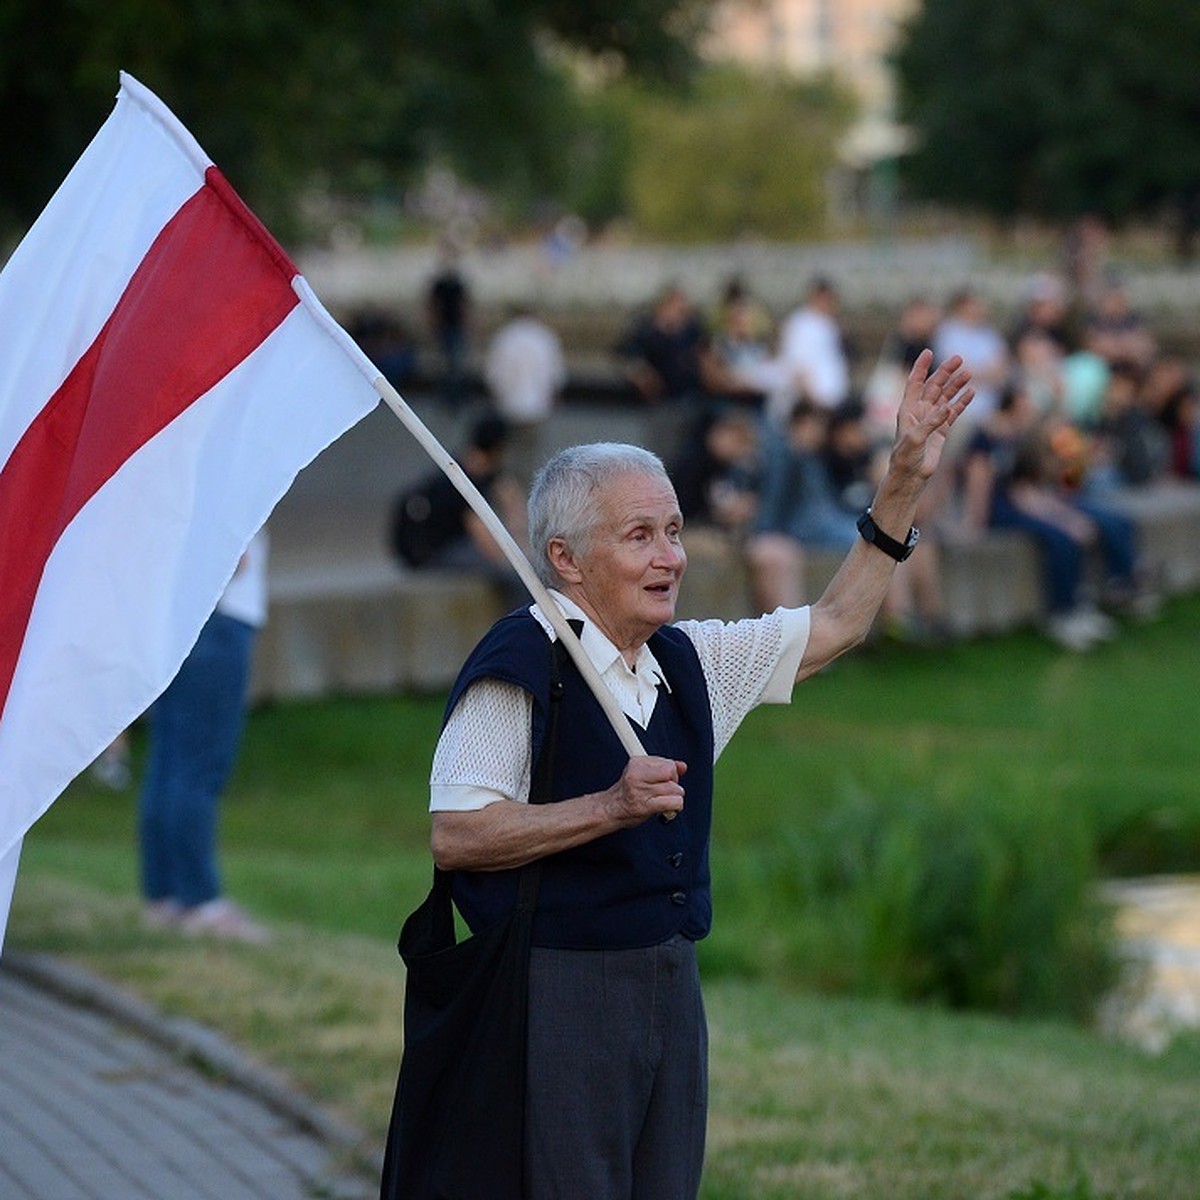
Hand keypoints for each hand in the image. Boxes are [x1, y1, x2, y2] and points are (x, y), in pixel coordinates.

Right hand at [601, 756, 686, 825]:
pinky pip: (674, 802)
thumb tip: (682, 766)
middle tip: (665, 789)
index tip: (665, 778)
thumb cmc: (627, 792)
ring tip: (664, 799)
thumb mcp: (643, 773)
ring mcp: (641, 791)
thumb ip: (663, 768)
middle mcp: (637, 775)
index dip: (671, 771)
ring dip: (675, 796)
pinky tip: (668, 808)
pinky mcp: (646, 806)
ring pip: (675, 789)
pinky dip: (676, 806)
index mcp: (636, 763)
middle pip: (671, 773)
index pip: (667, 763)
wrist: (611, 809)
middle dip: (674, 782)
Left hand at [890, 350, 973, 484]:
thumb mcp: (915, 439)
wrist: (911, 476)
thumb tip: (946, 408)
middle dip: (945, 372)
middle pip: (934, 386)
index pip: (914, 383)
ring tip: (969, 373)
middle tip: (959, 358)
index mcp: (908, 410)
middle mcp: (920, 412)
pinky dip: (962, 402)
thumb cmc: (905, 458)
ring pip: (945, 397)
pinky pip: (953, 412)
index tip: (929, 352)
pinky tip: (971, 392)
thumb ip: (930, 423)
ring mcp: (931, 420)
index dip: (920, 367)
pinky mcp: (941, 430)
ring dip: (956, 385)